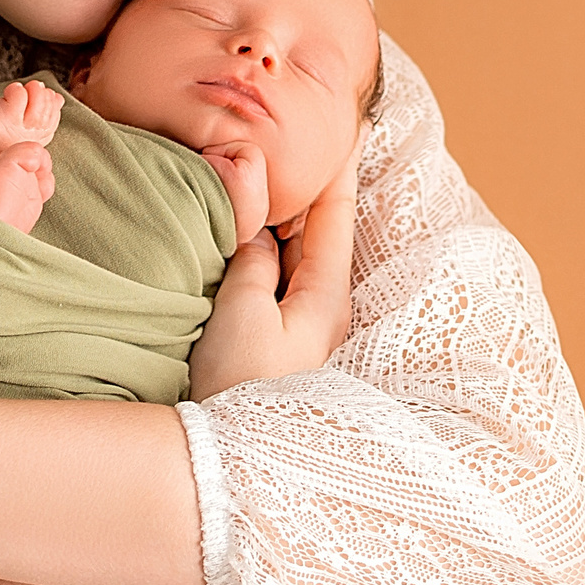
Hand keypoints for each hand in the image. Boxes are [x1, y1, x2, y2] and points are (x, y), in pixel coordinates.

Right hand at [188, 142, 358, 399]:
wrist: (228, 459)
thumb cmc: (237, 385)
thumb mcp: (240, 312)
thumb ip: (250, 259)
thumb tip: (257, 226)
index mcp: (324, 298)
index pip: (335, 216)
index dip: (341, 168)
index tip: (356, 125)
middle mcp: (319, 310)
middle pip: (316, 231)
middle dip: (310, 185)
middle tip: (306, 137)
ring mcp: (297, 328)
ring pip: (291, 254)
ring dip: (282, 215)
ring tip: (273, 174)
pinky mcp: (272, 342)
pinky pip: (272, 278)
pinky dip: (262, 246)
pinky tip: (247, 232)